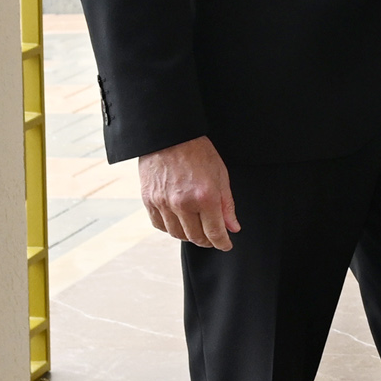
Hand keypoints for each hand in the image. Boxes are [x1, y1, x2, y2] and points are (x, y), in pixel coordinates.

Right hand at [140, 135, 239, 249]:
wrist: (169, 136)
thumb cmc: (197, 152)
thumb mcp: (221, 175)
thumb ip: (227, 205)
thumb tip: (232, 227)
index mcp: (204, 197)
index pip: (215, 233)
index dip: (222, 243)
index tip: (226, 245)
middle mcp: (183, 203)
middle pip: (196, 237)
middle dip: (208, 241)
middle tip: (213, 237)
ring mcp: (163, 203)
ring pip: (177, 234)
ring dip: (189, 236)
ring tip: (196, 229)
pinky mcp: (149, 201)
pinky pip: (160, 225)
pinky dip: (171, 228)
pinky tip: (179, 222)